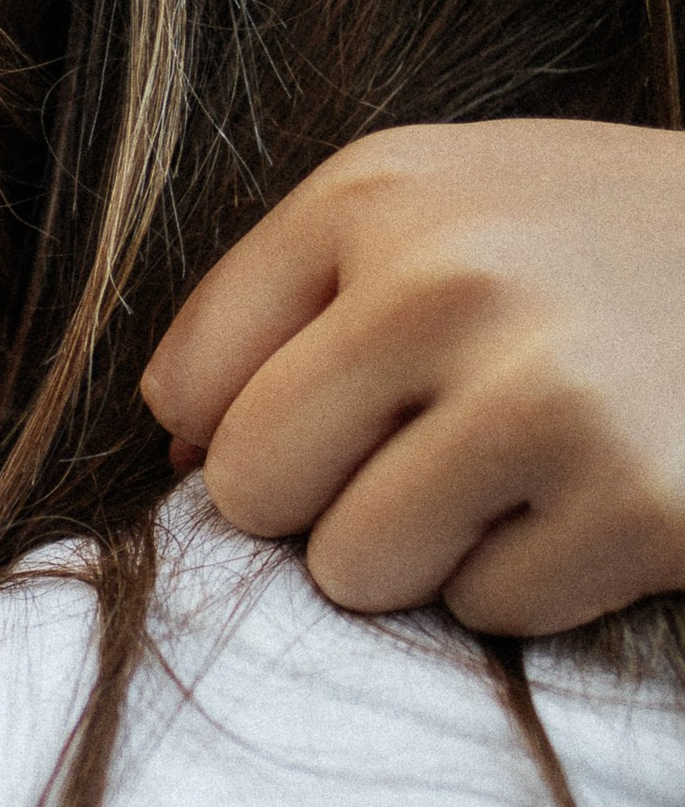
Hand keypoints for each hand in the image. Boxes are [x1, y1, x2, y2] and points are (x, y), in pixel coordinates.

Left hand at [143, 121, 684, 632]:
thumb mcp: (442, 210)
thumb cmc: (601, 252)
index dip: (251, 427)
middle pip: (254, 492)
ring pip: (357, 570)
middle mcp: (452, 276)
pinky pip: (488, 612)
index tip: (345, 404)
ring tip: (530, 466)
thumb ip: (282, 302)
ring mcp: (548, 392)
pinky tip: (606, 493)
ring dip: (434, 549)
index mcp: (381, 194)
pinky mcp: (637, 504)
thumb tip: (169, 439)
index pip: (193, 386)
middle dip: (326, 502)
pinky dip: (540, 580)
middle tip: (439, 451)